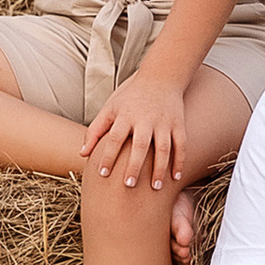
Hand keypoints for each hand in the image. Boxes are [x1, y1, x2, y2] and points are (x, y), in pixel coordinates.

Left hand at [83, 61, 188, 191]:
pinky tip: (175, 177)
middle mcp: (145, 119)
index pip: (115, 138)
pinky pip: (181, 145)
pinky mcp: (178, 124)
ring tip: (155, 188)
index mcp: (126, 115)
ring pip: (164, 148)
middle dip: (135, 166)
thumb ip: (95, 130)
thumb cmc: (131, 97)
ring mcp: (164, 122)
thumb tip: (82, 154)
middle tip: (129, 186)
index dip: (108, 156)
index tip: (102, 174)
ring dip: (160, 168)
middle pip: (140, 145)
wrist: (161, 76)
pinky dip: (180, 161)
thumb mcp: (110, 108)